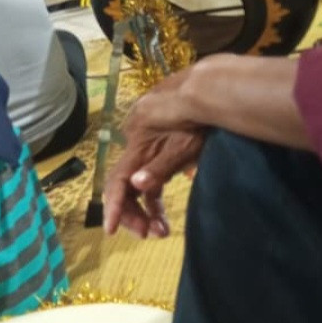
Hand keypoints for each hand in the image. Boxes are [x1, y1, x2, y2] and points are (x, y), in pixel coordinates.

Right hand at [103, 71, 205, 237]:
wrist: (211, 88)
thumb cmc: (200, 118)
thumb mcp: (184, 147)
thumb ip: (159, 168)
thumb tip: (136, 186)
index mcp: (137, 143)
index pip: (119, 181)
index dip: (115, 207)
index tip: (111, 230)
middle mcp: (134, 142)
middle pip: (125, 184)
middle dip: (135, 212)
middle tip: (151, 234)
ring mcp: (145, 141)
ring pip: (137, 181)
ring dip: (146, 206)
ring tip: (162, 229)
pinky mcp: (157, 142)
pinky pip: (148, 172)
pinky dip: (153, 192)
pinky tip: (163, 210)